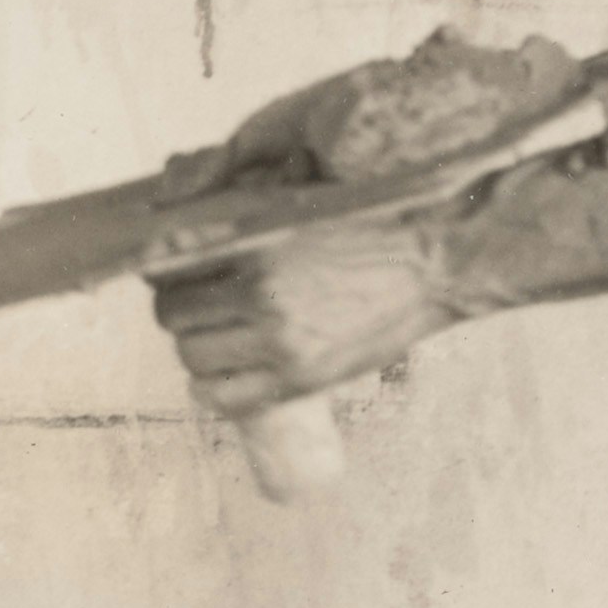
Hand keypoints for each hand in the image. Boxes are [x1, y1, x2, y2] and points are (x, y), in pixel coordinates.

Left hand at [151, 215, 463, 416]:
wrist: (440, 262)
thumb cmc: (377, 227)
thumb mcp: (301, 208)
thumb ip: (245, 222)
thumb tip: (190, 232)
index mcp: (258, 253)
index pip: (170, 272)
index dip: (167, 274)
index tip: (181, 274)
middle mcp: (263, 302)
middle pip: (176, 319)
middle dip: (181, 312)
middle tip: (202, 305)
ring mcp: (282, 347)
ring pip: (195, 360)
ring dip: (198, 349)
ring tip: (219, 338)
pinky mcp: (303, 379)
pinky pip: (228, 398)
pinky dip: (215, 389)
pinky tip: (227, 373)